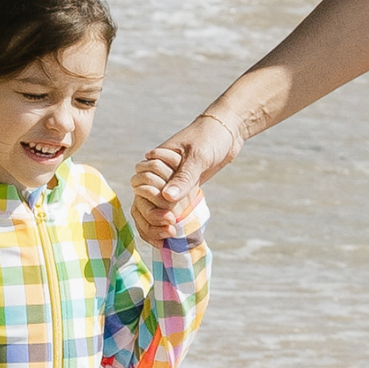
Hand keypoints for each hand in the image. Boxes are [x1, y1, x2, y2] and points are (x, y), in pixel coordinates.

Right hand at [134, 111, 236, 236]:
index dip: (150, 201)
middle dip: (152, 217)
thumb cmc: (210, 137)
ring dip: (156, 223)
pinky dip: (166, 220)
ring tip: (171, 235)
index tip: (169, 214)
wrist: (228, 132)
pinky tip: (173, 234)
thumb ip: (184, 177)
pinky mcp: (181, 189)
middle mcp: (158, 173)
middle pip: (142, 200)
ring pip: (151, 207)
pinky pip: (167, 207)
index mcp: (156, 160)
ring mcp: (168, 182)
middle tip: (171, 227)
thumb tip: (167, 198)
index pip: (140, 185)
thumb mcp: (198, 156)